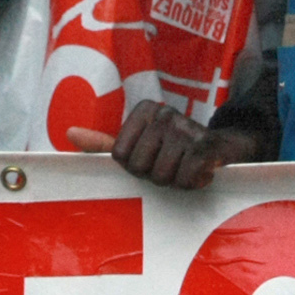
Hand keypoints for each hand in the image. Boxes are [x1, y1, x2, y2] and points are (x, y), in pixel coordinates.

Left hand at [68, 100, 265, 188]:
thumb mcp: (139, 144)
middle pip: (140, 168)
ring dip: (176, 182)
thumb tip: (70, 134)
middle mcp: (163, 113)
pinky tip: (201, 172)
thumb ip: (104, 143)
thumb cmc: (174, 150)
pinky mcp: (207, 145)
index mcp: (143, 111)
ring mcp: (186, 127)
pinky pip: (186, 177)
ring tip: (186, 168)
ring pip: (163, 176)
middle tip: (172, 166)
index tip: (153, 159)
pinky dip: (194, 183)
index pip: (120, 157)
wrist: (225, 149)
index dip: (136, 168)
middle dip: (156, 177)